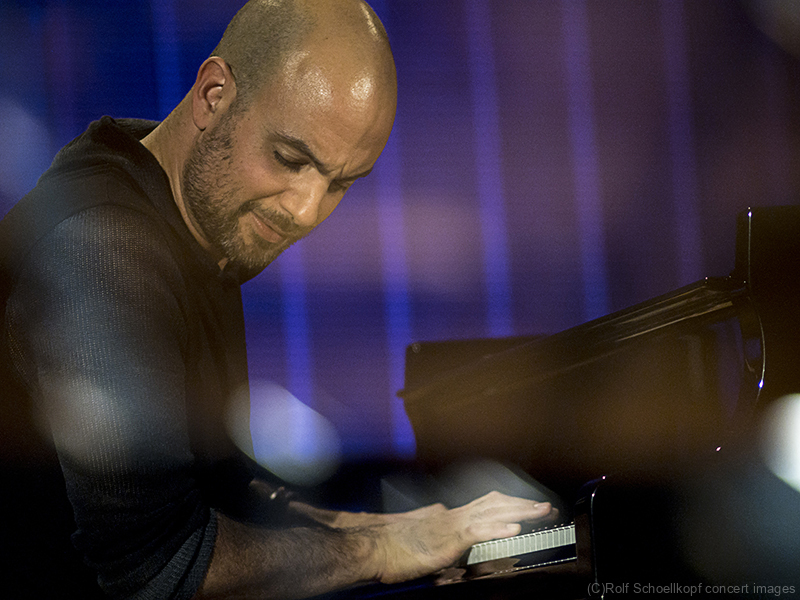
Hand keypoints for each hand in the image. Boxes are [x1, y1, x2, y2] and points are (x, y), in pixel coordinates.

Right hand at [371, 491, 553, 583]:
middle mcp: (452, 515)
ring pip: (492, 513)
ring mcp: (451, 526)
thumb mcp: (417, 530)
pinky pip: (478, 532)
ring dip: (520, 512)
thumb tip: (440, 510)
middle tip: (547, 507)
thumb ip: (432, 521)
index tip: (529, 507)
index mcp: (448, 515)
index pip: (486, 505)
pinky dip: (498, 529)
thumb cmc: (390, 545)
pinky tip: (515, 529)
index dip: (510, 504)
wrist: (371, 546)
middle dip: (523, 504)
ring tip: (542, 513)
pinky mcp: (447, 540)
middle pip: (495, 504)